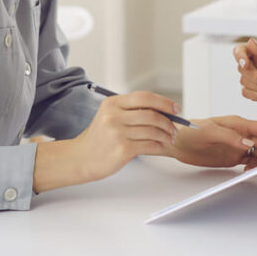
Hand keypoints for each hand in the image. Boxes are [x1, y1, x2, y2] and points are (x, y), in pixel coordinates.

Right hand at [34, 90, 179, 190]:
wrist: (81, 158)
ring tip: (170, 138)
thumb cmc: (99, 137)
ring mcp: (117, 133)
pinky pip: (149, 145)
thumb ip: (131, 110)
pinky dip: (159, 146)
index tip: (176, 108)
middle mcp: (114, 115)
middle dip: (168, 121)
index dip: (164, 102)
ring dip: (166, 135)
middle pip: (151, 114)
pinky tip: (161, 146)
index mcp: (112, 103)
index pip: (144, 97)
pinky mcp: (122, 149)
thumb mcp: (109, 116)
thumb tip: (163, 110)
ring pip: (152, 130)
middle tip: (175, 127)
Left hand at [168, 115, 256, 176]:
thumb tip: (249, 144)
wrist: (176, 141)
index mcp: (239, 123)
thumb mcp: (210, 132)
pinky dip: (255, 166)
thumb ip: (231, 137)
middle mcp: (241, 133)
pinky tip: (252, 172)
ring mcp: (237, 144)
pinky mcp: (232, 155)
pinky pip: (250, 160)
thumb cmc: (190, 131)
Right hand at [233, 38, 256, 116]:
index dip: (239, 56)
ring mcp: (252, 77)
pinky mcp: (252, 90)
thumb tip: (251, 41)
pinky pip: (246, 92)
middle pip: (241, 68)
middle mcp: (253, 64)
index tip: (245, 64)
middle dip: (254, 77)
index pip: (241, 50)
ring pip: (243, 81)